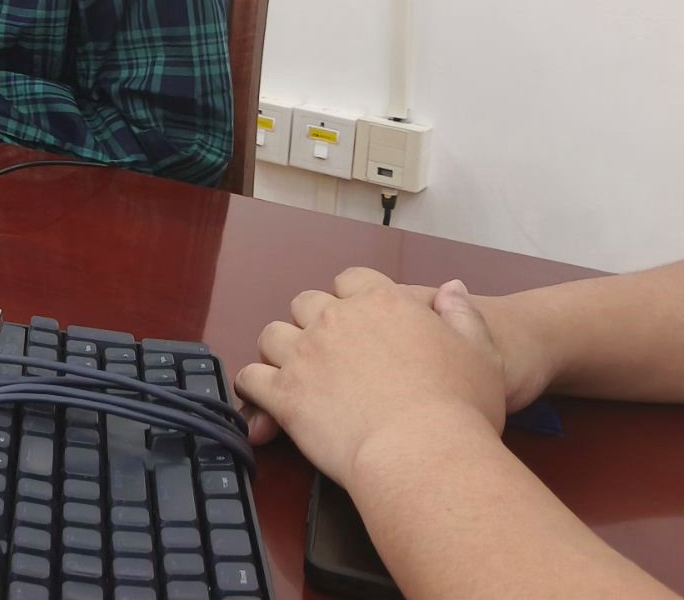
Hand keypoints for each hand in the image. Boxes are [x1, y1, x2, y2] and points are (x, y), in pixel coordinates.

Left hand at [234, 267, 506, 488]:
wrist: (426, 452)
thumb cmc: (461, 408)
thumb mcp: (481, 353)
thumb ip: (462, 314)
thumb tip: (450, 287)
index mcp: (382, 302)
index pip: (351, 279)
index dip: (351, 297)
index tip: (357, 319)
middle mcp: (336, 319)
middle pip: (306, 304)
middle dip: (313, 323)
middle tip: (327, 353)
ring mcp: (305, 353)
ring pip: (273, 335)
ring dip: (281, 351)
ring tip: (296, 374)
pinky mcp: (285, 392)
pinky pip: (251, 378)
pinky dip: (254, 387)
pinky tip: (265, 399)